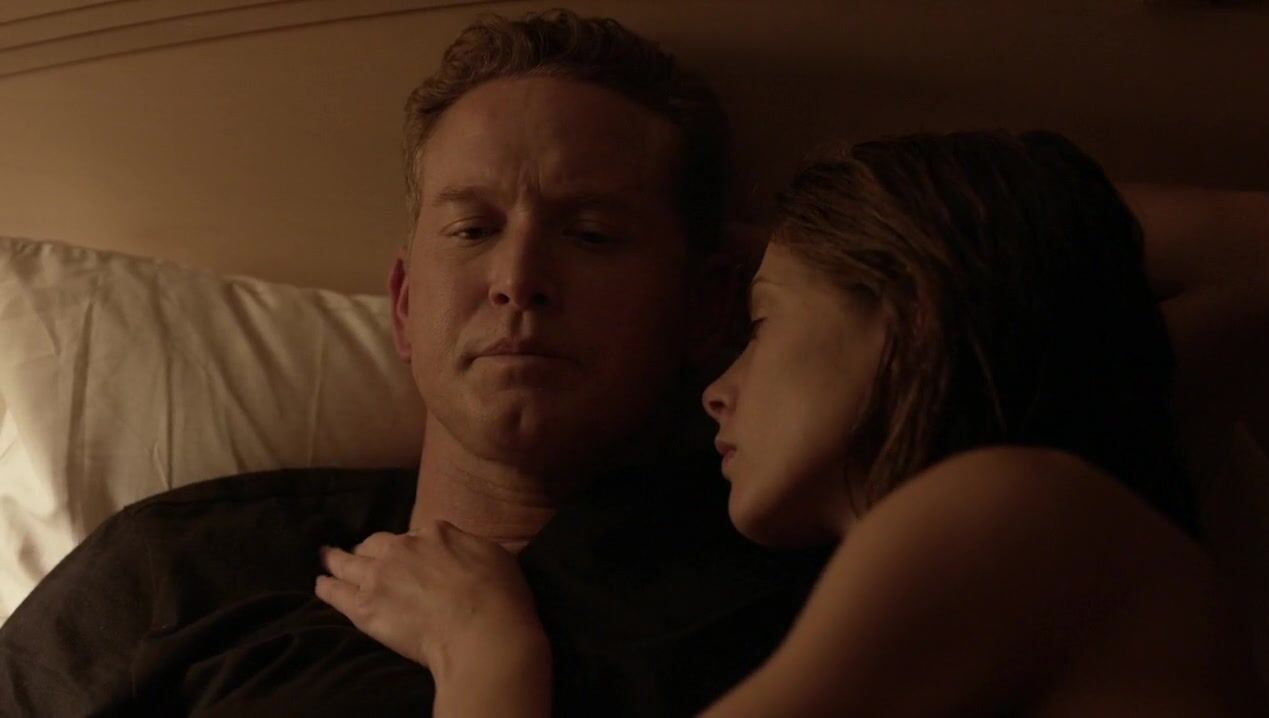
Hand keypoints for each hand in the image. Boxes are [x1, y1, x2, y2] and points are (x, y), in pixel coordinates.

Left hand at [314, 521, 545, 677]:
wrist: (482, 633)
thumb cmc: (499, 596)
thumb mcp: (495, 555)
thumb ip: (469, 546)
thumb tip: (461, 548)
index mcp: (435, 532)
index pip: (415, 534)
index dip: (413, 546)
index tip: (414, 556)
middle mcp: (402, 547)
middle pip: (376, 543)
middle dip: (371, 549)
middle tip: (367, 557)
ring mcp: (379, 576)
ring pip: (347, 562)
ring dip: (336, 559)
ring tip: (327, 558)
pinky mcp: (365, 607)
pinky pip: (335, 592)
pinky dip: (326, 586)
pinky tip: (320, 584)